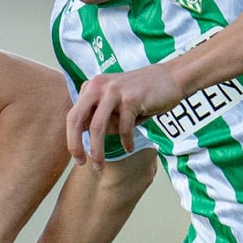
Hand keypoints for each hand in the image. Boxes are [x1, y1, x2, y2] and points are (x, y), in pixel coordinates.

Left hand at [67, 64, 184, 166]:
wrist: (171, 77)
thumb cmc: (142, 95)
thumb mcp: (115, 104)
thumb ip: (100, 118)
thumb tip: (83, 140)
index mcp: (91, 86)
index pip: (73, 115)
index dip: (71, 138)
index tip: (78, 157)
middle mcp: (98, 85)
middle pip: (77, 119)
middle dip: (75, 144)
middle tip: (80, 162)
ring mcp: (114, 90)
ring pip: (97, 126)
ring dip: (97, 150)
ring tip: (100, 165)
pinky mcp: (131, 98)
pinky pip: (123, 127)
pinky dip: (125, 141)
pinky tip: (129, 148)